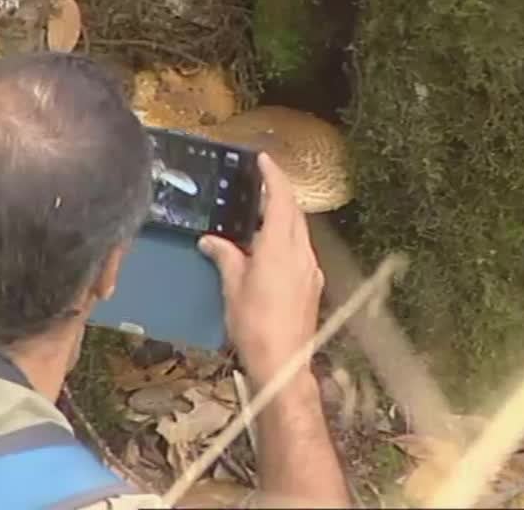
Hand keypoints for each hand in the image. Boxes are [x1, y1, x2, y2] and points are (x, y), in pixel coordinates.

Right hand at [198, 153, 323, 387]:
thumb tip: (211, 241)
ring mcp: (310, 269)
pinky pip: (301, 251)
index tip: (263, 160)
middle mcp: (300, 253)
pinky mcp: (312, 285)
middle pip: (294, 212)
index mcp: (279, 246)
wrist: (283, 362)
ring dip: (284, 217)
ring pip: (299, 231)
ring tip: (262, 214)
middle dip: (280, 193)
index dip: (273, 176)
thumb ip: (224, 257)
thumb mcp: (232, 287)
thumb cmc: (254, 324)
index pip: (281, 199)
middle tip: (261, 182)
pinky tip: (271, 248)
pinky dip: (288, 239)